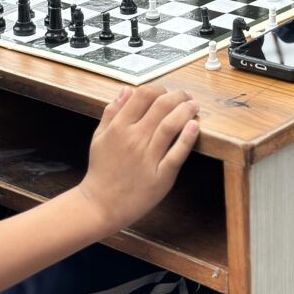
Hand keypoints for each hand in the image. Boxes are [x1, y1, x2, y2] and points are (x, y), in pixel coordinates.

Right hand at [79, 86, 199, 232]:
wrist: (101, 205)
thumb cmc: (102, 170)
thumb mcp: (99, 136)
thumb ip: (112, 111)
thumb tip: (126, 90)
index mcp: (118, 127)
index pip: (143, 95)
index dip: (159, 88)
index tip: (166, 92)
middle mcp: (133, 139)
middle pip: (161, 106)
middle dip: (178, 96)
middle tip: (186, 96)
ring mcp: (148, 158)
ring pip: (170, 126)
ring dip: (185, 111)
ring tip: (194, 106)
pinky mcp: (160, 176)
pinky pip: (176, 154)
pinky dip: (187, 138)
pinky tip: (194, 126)